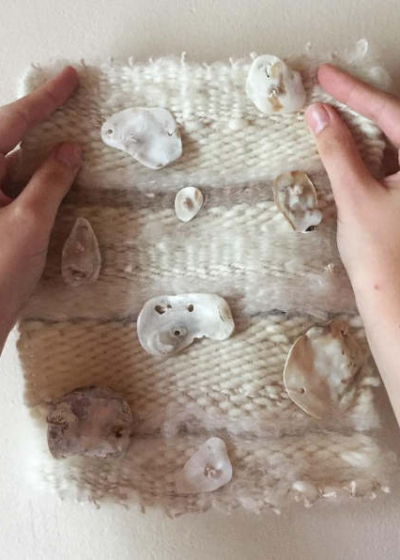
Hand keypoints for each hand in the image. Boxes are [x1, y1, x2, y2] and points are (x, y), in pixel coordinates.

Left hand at [0, 67, 80, 350]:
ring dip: (44, 158)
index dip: (43, 99)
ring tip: (75, 147)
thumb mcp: (29, 223)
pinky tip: (62, 181)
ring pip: (15, 165)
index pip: (8, 122)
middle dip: (40, 122)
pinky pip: (16, 188)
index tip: (68, 79)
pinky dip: (39, 182)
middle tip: (70, 101)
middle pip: (8, 139)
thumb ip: (50, 182)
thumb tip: (69, 152)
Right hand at [305, 64, 399, 424]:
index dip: (354, 92)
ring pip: (390, 144)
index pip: (391, 112)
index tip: (325, 77)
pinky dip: (365, 156)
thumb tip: (319, 116)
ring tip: (329, 120)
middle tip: (326, 92)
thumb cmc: (382, 255)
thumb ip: (337, 151)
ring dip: (359, 132)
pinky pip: (388, 165)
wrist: (394, 302)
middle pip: (395, 124)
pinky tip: (344, 154)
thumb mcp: (356, 196)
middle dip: (358, 107)